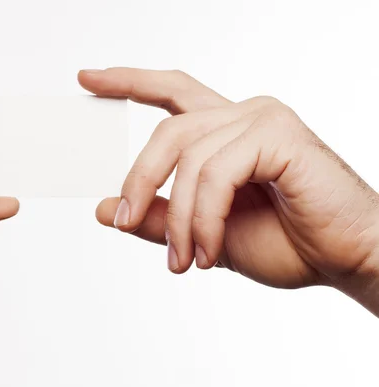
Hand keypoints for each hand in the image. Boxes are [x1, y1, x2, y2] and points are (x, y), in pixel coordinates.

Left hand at [79, 67, 378, 314]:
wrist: (346, 261)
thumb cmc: (287, 244)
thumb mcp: (204, 235)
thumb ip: (159, 220)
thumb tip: (106, 209)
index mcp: (227, 132)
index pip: (171, 93)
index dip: (128, 82)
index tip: (88, 79)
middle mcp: (243, 115)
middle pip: (167, 131)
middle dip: (139, 179)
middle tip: (124, 223)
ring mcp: (262, 118)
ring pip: (188, 158)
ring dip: (179, 218)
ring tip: (184, 260)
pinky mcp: (278, 133)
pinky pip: (215, 173)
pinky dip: (204, 218)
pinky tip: (208, 251)